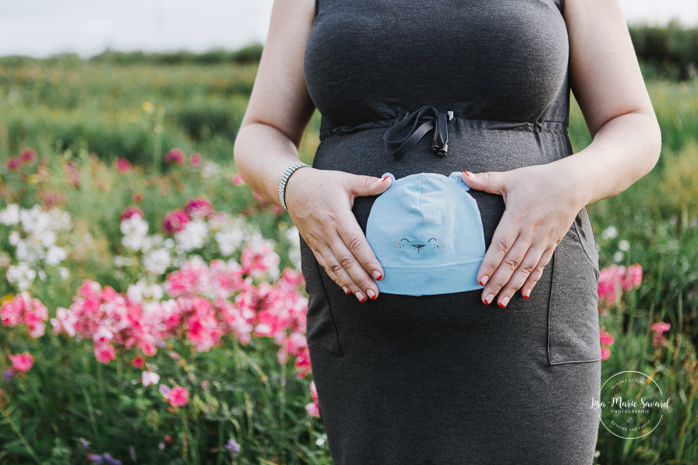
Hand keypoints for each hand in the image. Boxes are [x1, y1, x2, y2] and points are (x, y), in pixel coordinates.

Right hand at [284, 166, 391, 301]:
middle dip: (361, 279)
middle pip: (346, 260)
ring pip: (336, 267)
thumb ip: (368, 183)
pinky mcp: (313, 245)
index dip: (368, 260)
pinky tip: (347, 289)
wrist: (292, 188)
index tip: (380, 274)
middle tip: (375, 294)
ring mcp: (319, 241)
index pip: (355, 243)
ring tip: (364, 297)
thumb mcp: (345, 180)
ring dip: (350, 283)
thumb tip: (389, 181)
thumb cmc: (323, 183)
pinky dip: (337, 279)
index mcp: (338, 217)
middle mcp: (327, 232)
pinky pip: (326, 265)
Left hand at [461, 163, 585, 306]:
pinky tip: (523, 295)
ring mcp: (542, 240)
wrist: (574, 183)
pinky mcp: (552, 243)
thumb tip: (462, 176)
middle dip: (498, 283)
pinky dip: (532, 281)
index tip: (479, 279)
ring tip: (500, 303)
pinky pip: (540, 266)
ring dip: (512, 287)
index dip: (490, 263)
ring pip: (526, 268)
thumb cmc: (538, 179)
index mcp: (517, 217)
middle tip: (485, 300)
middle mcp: (530, 232)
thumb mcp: (511, 177)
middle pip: (512, 262)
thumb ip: (486, 180)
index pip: (501, 245)